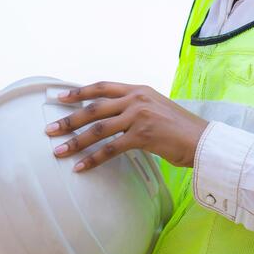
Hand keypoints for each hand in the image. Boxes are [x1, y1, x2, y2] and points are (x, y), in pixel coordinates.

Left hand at [43, 81, 209, 171]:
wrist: (204, 140)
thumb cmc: (181, 128)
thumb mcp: (157, 107)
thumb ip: (136, 107)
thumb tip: (114, 115)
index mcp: (138, 90)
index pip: (102, 87)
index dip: (79, 92)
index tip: (60, 97)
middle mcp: (136, 99)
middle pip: (94, 107)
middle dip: (69, 119)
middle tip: (50, 129)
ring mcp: (138, 116)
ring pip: (98, 128)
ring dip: (75, 141)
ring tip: (58, 150)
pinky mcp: (142, 136)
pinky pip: (110, 149)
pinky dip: (93, 159)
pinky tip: (80, 167)